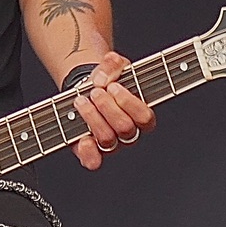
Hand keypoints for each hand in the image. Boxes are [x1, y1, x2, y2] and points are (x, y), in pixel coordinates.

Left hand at [71, 51, 156, 170]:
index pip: (145, 117)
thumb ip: (112, 64)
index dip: (128, 102)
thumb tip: (106, 71)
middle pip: (125, 128)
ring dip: (92, 118)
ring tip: (80, 101)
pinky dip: (88, 152)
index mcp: (141, 115)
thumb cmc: (106, 82)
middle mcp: (129, 133)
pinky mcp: (92, 151)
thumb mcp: (111, 68)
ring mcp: (111, 145)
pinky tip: (83, 138)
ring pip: (108, 140)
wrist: (86, 90)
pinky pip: (93, 161)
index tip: (113, 87)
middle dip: (108, 107)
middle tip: (95, 92)